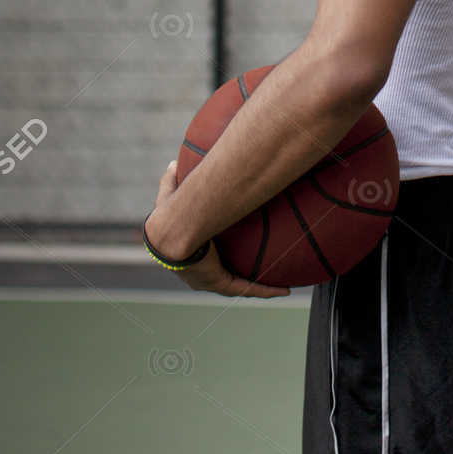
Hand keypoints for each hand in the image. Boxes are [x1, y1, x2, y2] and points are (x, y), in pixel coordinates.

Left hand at [148, 162, 290, 298]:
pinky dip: (264, 290)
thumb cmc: (169, 214)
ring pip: (237, 285)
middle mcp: (197, 271)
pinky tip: (283, 290)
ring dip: (257, 286)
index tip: (222, 251)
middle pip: (222, 275)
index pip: (203, 256)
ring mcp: (208, 279)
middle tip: (254, 270)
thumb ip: (171, 179)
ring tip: (278, 287)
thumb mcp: (171, 193)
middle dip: (236, 274)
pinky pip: (246, 288)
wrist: (171, 232)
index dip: (214, 254)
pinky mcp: (219, 282)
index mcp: (186, 252)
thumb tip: (174, 163)